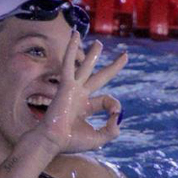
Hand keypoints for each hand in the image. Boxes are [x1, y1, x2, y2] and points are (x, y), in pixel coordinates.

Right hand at [34, 31, 126, 153]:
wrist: (53, 141)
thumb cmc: (71, 141)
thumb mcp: (99, 138)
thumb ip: (112, 129)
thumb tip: (119, 115)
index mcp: (86, 107)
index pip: (107, 100)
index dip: (115, 106)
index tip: (115, 115)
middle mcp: (80, 96)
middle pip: (100, 77)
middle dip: (113, 67)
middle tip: (124, 55)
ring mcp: (72, 89)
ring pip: (85, 67)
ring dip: (92, 54)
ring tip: (99, 43)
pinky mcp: (66, 85)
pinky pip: (69, 63)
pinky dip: (71, 49)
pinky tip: (74, 36)